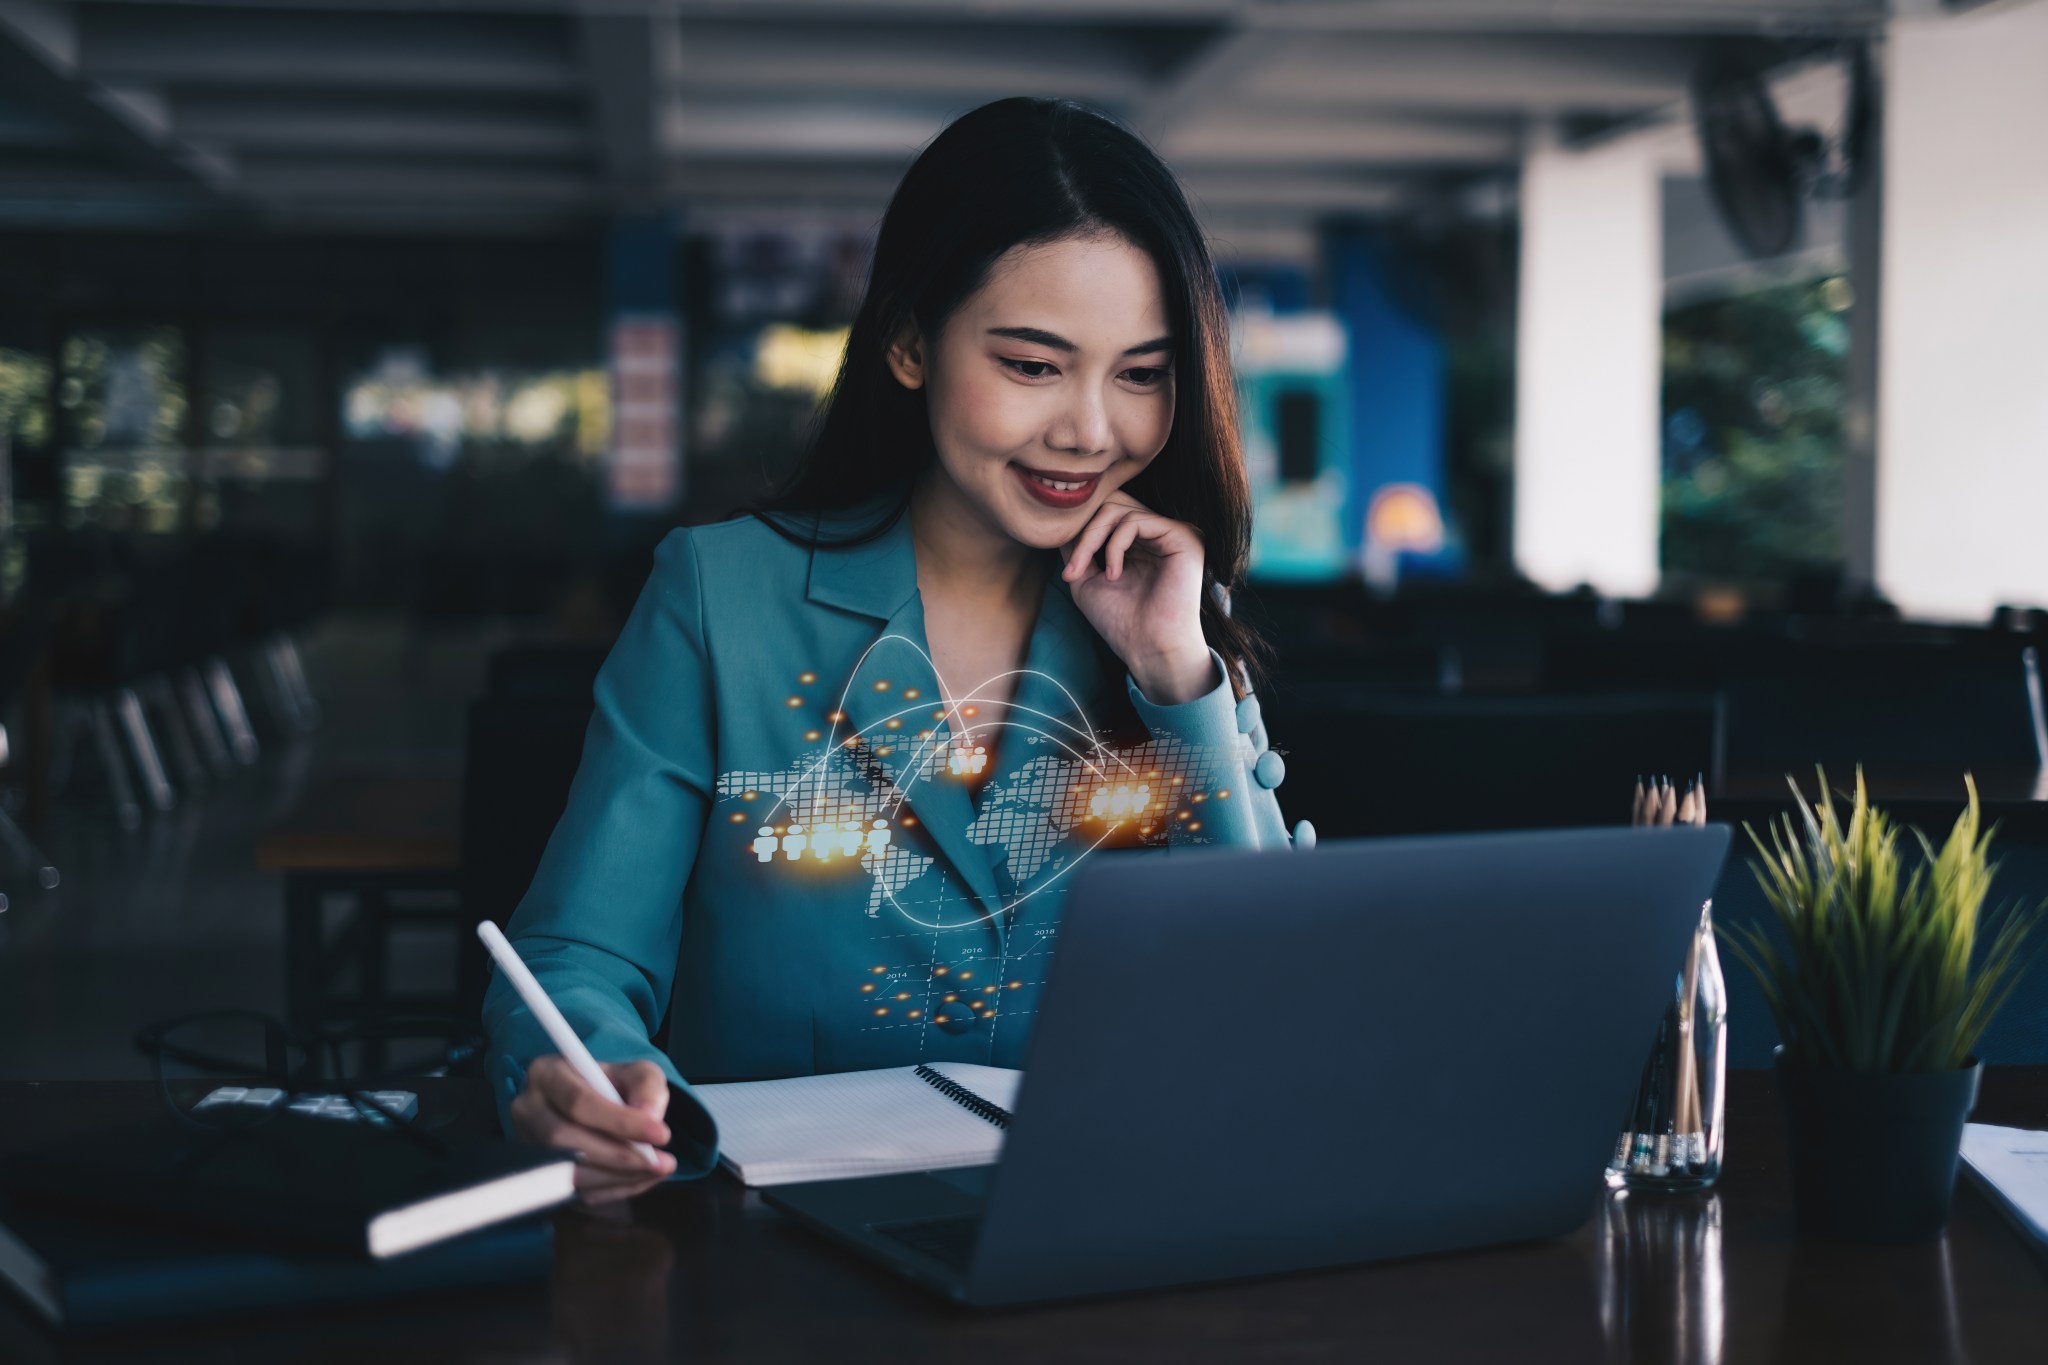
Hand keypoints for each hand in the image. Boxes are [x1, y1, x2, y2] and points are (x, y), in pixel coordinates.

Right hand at [509, 1056, 676, 1202]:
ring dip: (617, 1177)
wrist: (593, 1105)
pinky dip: (611, 1190)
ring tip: (656, 1170)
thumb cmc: (611, 1085)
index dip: (620, 1121)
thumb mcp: (636, 1072)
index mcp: (547, 1074)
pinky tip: (640, 1180)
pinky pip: (573, 1192)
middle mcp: (527, 1110)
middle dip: (618, 1156)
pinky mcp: (538, 1175)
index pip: (578, 1101)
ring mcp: (527, 1146)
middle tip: (659, 1162)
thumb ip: (647, 1086)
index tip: (661, 1134)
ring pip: (566, 1171)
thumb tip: (650, 1117)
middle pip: (565, 1140)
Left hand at [1059, 490, 1217, 704]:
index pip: (1105, 514)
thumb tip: (1061, 521)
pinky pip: (1135, 521)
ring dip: (1091, 540)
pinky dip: (1114, 546)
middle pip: (1111, 503)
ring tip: (1083, 572)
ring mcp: (1173, 533)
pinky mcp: (1184, 536)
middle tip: (1072, 567)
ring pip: (1118, 510)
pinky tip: (1113, 574)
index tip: (1066, 568)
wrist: (1149, 650)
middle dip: (1084, 532)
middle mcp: (1159, 534)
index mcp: (1142, 543)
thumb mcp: (1086, 579)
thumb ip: (1076, 548)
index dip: (1080, 532)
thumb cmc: (1121, 622)